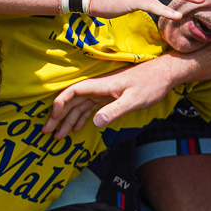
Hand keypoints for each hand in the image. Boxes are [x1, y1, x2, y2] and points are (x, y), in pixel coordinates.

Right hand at [42, 62, 175, 138]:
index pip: (73, 91)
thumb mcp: (135, 99)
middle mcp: (97, 88)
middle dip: (57, 116)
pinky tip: (75, 128)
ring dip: (67, 120)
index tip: (53, 116)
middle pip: (71, 101)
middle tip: (46, 131)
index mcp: (100, 86)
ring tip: (57, 135)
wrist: (164, 74)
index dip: (60, 102)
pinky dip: (80, 118)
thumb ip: (115, 110)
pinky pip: (88, 108)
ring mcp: (102, 93)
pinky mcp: (108, 98)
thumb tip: (95, 122)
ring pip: (78, 106)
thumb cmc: (151, 84)